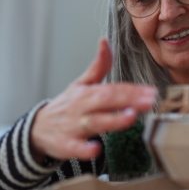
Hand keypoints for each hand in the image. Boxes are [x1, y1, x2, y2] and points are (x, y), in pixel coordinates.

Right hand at [30, 38, 156, 161]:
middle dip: (129, 100)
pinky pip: (75, 148)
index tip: (151, 91)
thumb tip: (105, 40)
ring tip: (131, 117)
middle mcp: (82, 107)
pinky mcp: (66, 145)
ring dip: (113, 120)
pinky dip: (85, 149)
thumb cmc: (66, 106)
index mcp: (88, 92)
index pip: (113, 88)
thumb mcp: (81, 84)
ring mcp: (74, 126)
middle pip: (106, 100)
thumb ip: (98, 65)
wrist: (37, 129)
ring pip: (94, 122)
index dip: (133, 89)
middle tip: (149, 101)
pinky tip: (96, 149)